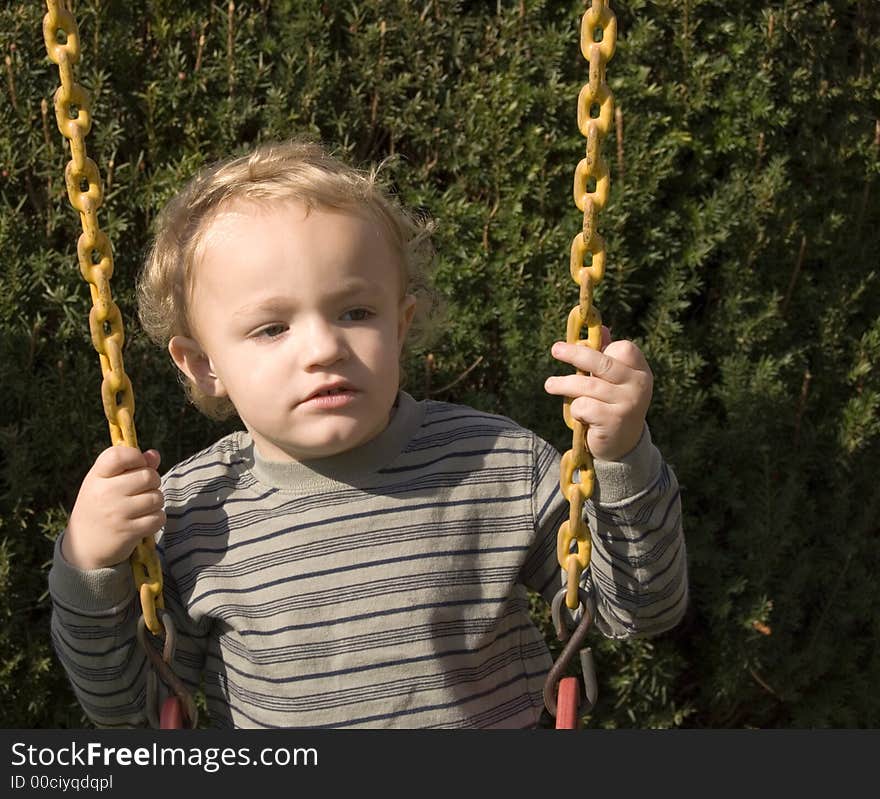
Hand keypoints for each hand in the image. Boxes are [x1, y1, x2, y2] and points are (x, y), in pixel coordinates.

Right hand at [62, 447, 164, 569]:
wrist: (83, 546)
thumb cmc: (100, 508)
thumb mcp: (106, 483)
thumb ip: (131, 467)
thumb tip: (155, 454)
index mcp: (97, 476)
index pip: (119, 455)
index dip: (136, 456)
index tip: (137, 465)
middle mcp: (105, 493)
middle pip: (148, 476)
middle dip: (153, 482)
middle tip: (142, 491)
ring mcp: (116, 513)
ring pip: (157, 497)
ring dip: (155, 502)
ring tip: (142, 507)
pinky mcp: (128, 531)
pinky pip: (158, 518)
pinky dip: (156, 519)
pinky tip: (144, 521)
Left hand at [544, 328, 652, 461]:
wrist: (623, 446)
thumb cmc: (612, 405)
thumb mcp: (613, 381)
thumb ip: (606, 355)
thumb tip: (601, 327)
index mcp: (640, 371)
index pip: (623, 349)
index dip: (602, 347)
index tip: (582, 347)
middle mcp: (639, 385)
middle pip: (602, 363)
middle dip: (574, 355)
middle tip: (555, 349)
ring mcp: (628, 403)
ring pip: (587, 385)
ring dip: (563, 384)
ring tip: (549, 385)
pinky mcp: (614, 421)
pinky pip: (583, 406)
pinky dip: (575, 409)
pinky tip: (579, 416)